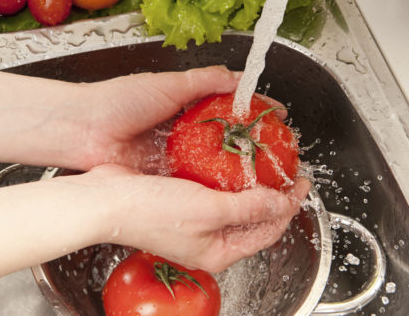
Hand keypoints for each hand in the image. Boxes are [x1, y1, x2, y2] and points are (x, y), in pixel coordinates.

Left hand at [67, 65, 286, 170]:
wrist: (85, 130)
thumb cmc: (120, 101)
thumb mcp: (168, 84)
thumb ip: (204, 80)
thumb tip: (240, 77)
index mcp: (185, 107)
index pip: (229, 108)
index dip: (255, 111)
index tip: (280, 117)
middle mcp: (184, 133)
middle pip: (226, 139)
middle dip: (252, 146)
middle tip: (279, 153)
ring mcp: (175, 157)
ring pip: (212, 164)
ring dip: (235, 170)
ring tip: (265, 176)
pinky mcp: (165, 177)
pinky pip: (193, 183)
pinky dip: (212, 187)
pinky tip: (234, 192)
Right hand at [68, 163, 310, 272]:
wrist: (107, 199)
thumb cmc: (150, 212)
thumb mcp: (209, 211)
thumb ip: (248, 208)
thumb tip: (280, 204)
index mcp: (218, 250)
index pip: (267, 231)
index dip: (288, 207)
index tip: (301, 183)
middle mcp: (208, 238)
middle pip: (253, 218)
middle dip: (273, 195)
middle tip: (287, 169)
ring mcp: (194, 220)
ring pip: (234, 202)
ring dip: (250, 183)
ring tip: (264, 161)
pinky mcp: (181, 200)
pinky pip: (213, 188)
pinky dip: (225, 175)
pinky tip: (228, 158)